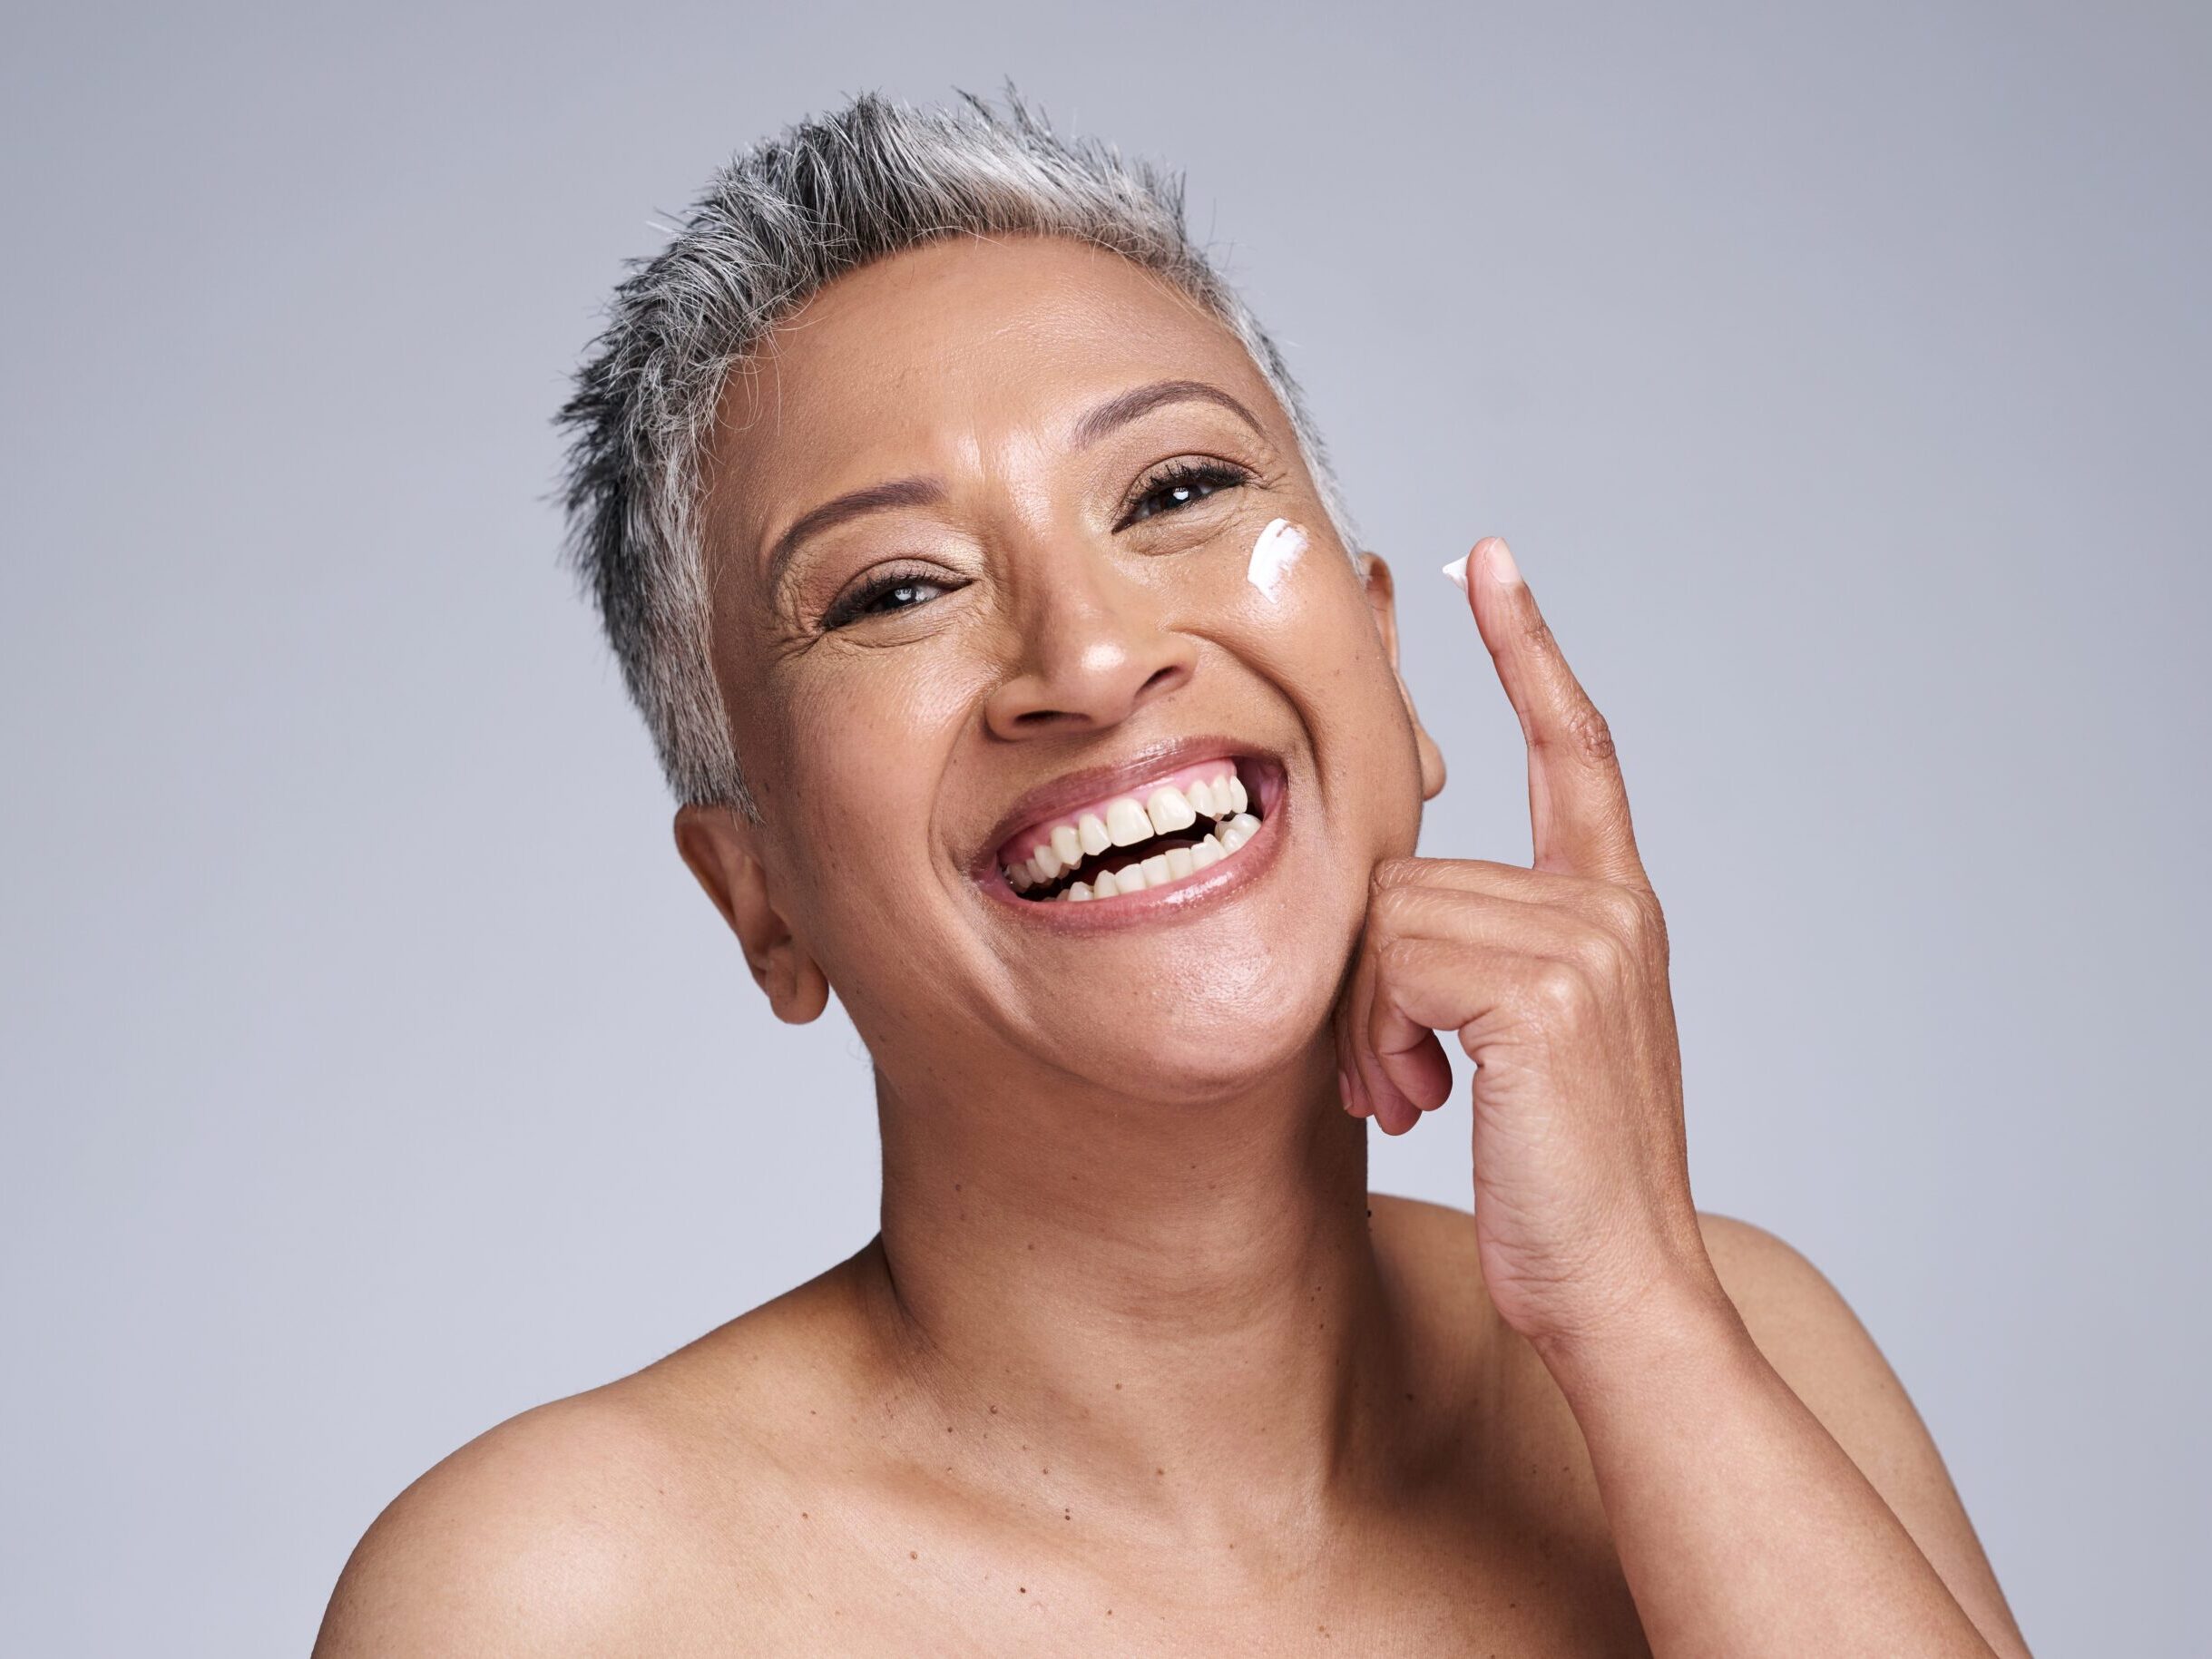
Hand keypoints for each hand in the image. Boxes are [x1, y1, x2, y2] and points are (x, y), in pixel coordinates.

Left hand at [1333, 537, 1716, 1358]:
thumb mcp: (1516, 1045)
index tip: (1489, 560)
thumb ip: (1472, 954)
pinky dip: (1377, 1036)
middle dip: (1370, 981)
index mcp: (1613, 909)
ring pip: (1387, 917)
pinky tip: (1423, 1100)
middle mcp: (1611, 908)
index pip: (1575, 748)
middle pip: (1409, 870)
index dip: (1529, 649)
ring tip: (1411, 1096)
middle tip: (1394, 1075)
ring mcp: (1587, 940)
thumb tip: (1380, 926)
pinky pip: (1392, 961)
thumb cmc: (1554, 1182)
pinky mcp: (1544, 987)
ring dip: (1367, 1021)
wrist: (1617, 1290)